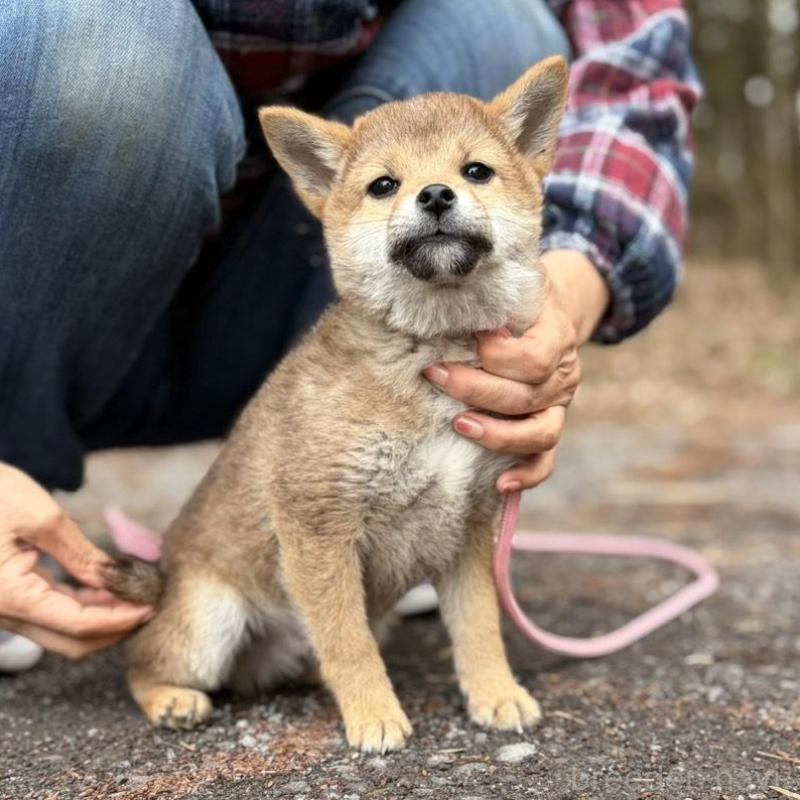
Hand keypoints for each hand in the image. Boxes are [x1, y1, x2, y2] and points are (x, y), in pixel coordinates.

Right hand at [0, 463, 152, 658]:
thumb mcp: (41, 517)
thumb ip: (80, 554)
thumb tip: (115, 579)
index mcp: (8, 596)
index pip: (77, 624)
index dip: (119, 619)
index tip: (152, 606)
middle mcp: (2, 612)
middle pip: (69, 640)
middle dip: (114, 628)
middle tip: (150, 605)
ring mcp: (2, 608)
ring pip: (60, 631)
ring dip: (100, 620)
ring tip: (136, 596)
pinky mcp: (7, 596)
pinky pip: (49, 614)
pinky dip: (82, 607)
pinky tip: (109, 590)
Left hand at [423, 249, 608, 490]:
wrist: (550, 313)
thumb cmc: (518, 300)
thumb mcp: (513, 283)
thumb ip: (490, 289)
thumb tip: (446, 278)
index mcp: (556, 337)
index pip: (532, 357)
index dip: (498, 354)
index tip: (470, 338)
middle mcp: (563, 376)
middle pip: (525, 395)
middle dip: (474, 388)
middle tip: (434, 374)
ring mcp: (557, 407)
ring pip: (539, 432)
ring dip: (497, 433)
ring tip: (459, 425)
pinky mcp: (548, 428)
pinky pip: (545, 461)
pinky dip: (526, 475)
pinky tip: (499, 485)